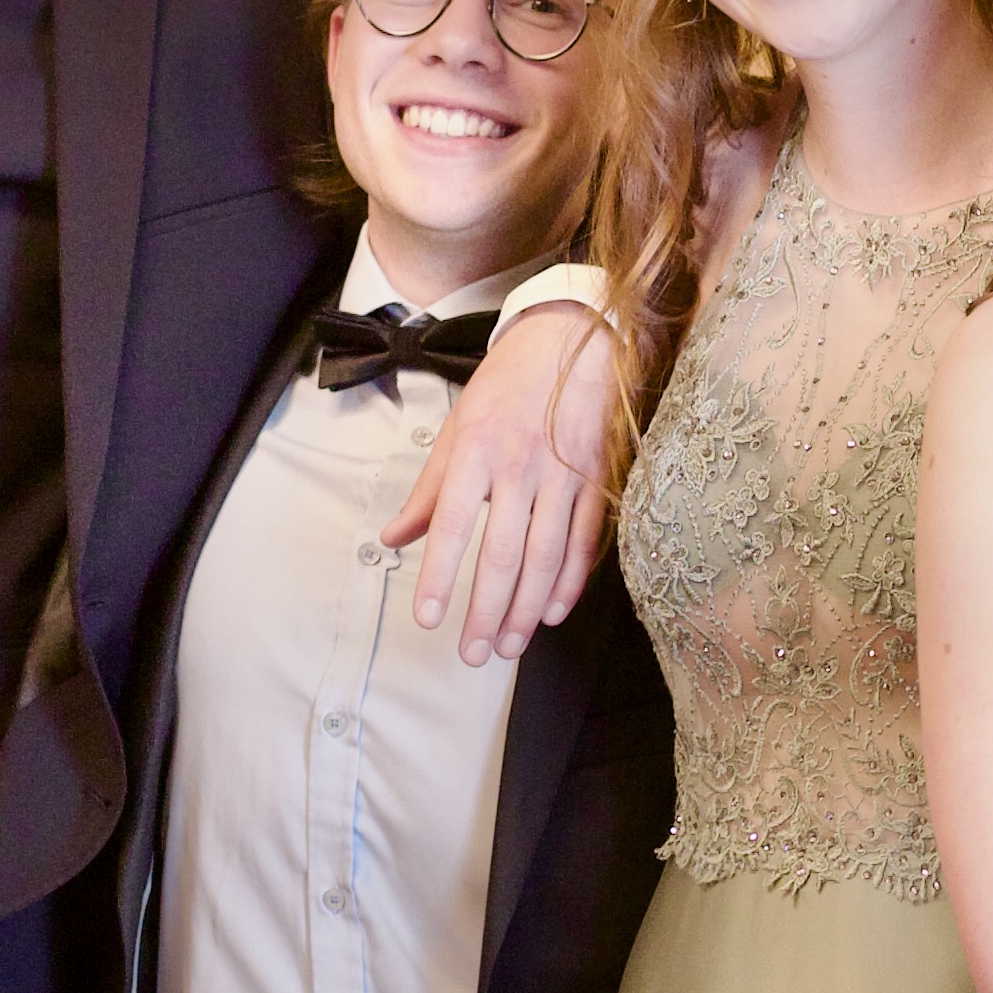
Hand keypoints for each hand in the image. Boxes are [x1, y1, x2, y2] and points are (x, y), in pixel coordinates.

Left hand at [383, 305, 620, 662]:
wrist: (573, 338)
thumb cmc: (507, 384)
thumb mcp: (457, 426)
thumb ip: (428, 489)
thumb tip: (394, 539)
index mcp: (476, 449)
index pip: (453, 524)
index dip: (441, 576)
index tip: (430, 619)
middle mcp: (520, 464)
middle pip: (504, 553)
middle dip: (486, 610)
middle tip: (472, 654)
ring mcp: (564, 474)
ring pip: (546, 556)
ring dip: (526, 608)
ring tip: (507, 645)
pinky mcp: (598, 479)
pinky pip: (585, 541)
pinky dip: (570, 582)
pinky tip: (552, 613)